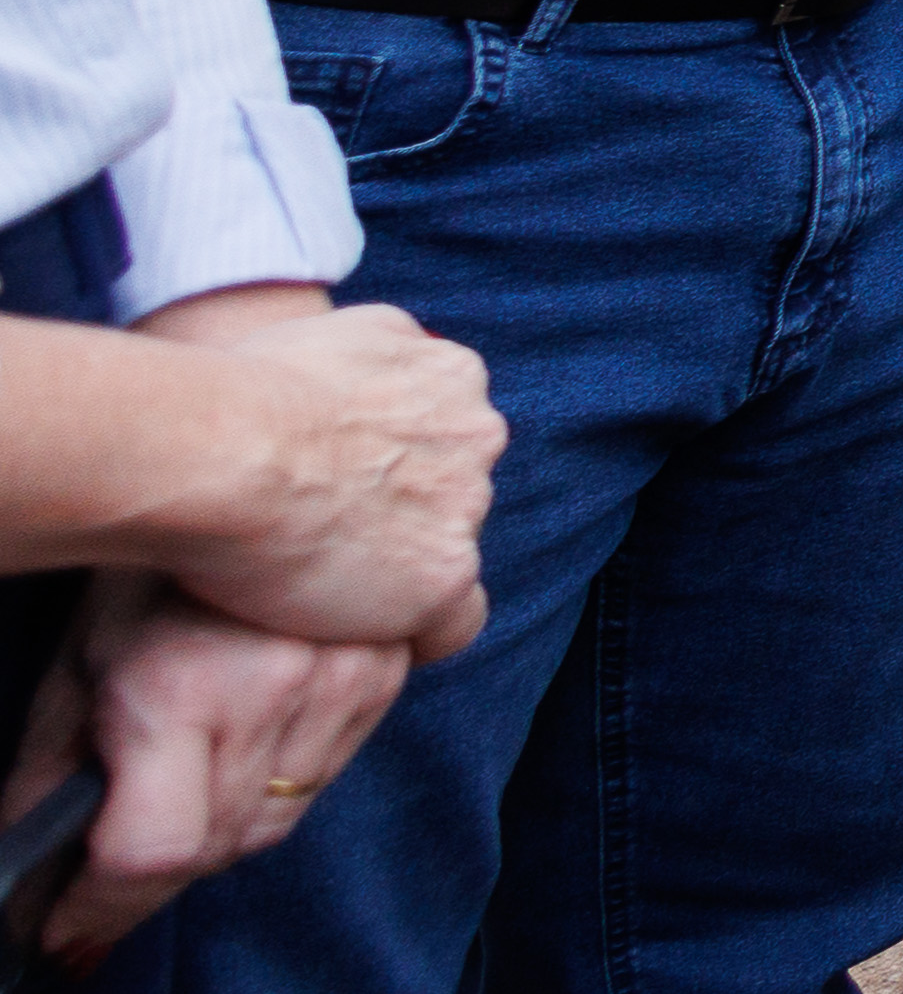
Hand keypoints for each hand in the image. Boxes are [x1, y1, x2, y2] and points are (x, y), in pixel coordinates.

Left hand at [7, 573, 409, 960]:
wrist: (258, 456)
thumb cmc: (149, 554)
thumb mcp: (76, 662)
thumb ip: (51, 773)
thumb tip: (30, 865)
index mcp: (181, 690)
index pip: (154, 850)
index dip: (101, 906)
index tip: (64, 926)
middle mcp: (272, 691)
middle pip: (218, 845)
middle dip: (156, 865)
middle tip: (109, 855)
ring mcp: (344, 677)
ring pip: (276, 819)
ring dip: (220, 825)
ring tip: (177, 782)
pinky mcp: (385, 667)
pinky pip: (328, 772)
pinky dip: (279, 781)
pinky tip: (244, 739)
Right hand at [159, 304, 501, 658]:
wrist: (218, 452)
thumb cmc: (229, 396)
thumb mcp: (313, 338)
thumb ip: (358, 362)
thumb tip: (345, 387)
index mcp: (448, 373)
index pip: (444, 434)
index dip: (389, 471)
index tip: (336, 492)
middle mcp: (475, 432)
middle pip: (448, 491)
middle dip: (393, 514)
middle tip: (313, 538)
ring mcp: (466, 505)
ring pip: (443, 554)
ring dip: (392, 572)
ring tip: (308, 585)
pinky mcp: (444, 575)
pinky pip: (450, 624)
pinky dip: (406, 634)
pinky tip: (349, 636)